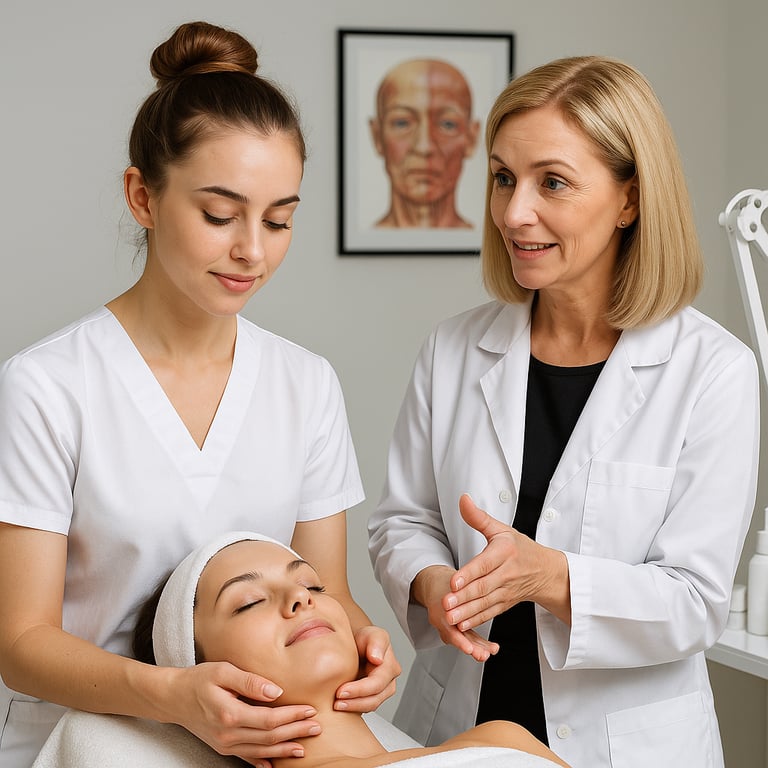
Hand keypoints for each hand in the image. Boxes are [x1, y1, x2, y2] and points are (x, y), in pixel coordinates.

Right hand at [168, 662, 320, 766]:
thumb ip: (250, 682)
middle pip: (269, 737)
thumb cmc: (199, 679)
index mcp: (230, 714)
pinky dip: (264, 762)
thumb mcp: (224, 671)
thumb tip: (276, 691)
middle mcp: (228, 734)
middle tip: (317, 727)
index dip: (292, 716)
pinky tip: (276, 764)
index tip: (310, 709)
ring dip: (284, 749)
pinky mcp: (223, 747)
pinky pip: (247, 757)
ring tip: (304, 746)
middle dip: (295, 732)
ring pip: (261, 750)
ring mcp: (225, 744)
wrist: (173, 697)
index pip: (269, 719)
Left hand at [334, 625, 400, 710]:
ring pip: (370, 706)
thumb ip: (376, 641)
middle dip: (355, 702)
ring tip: (336, 706)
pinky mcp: (372, 698)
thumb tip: (377, 659)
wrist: (357, 645)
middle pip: (374, 699)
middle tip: (336, 702)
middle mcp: (389, 682)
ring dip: (353, 707)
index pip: (377, 684)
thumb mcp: (371, 634)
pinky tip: (341, 705)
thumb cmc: (365, 639)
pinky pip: (364, 707)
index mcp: (390, 666)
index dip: (359, 690)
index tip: (341, 691)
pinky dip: (352, 708)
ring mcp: (382, 692)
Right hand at [412, 564, 498, 661]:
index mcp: (439, 611)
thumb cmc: (445, 582)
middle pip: (456, 638)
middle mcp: (442, 622)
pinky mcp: (454, 628)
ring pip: (462, 639)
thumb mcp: (451, 582)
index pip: (448, 629)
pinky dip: (477, 643)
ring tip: (489, 653)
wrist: (433, 584)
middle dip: (470, 648)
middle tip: (483, 655)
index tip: (469, 648)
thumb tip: (476, 587)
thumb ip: (463, 588)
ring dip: (476, 648)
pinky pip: (465, 637)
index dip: (459, 640)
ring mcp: (447, 627)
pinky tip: (492, 648)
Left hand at [443, 495, 570, 631]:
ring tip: (449, 618)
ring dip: (466, 612)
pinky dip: (476, 620)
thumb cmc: (520, 548)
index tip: (453, 581)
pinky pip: (490, 613)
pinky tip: (462, 626)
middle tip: (445, 604)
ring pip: (485, 603)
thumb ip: (479, 518)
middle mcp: (506, 573)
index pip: (484, 564)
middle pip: (483, 587)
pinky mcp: (505, 603)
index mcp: (504, 552)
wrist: (547, 571)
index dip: (469, 574)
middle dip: (463, 597)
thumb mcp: (501, 529)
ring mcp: (506, 591)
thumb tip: (463, 500)